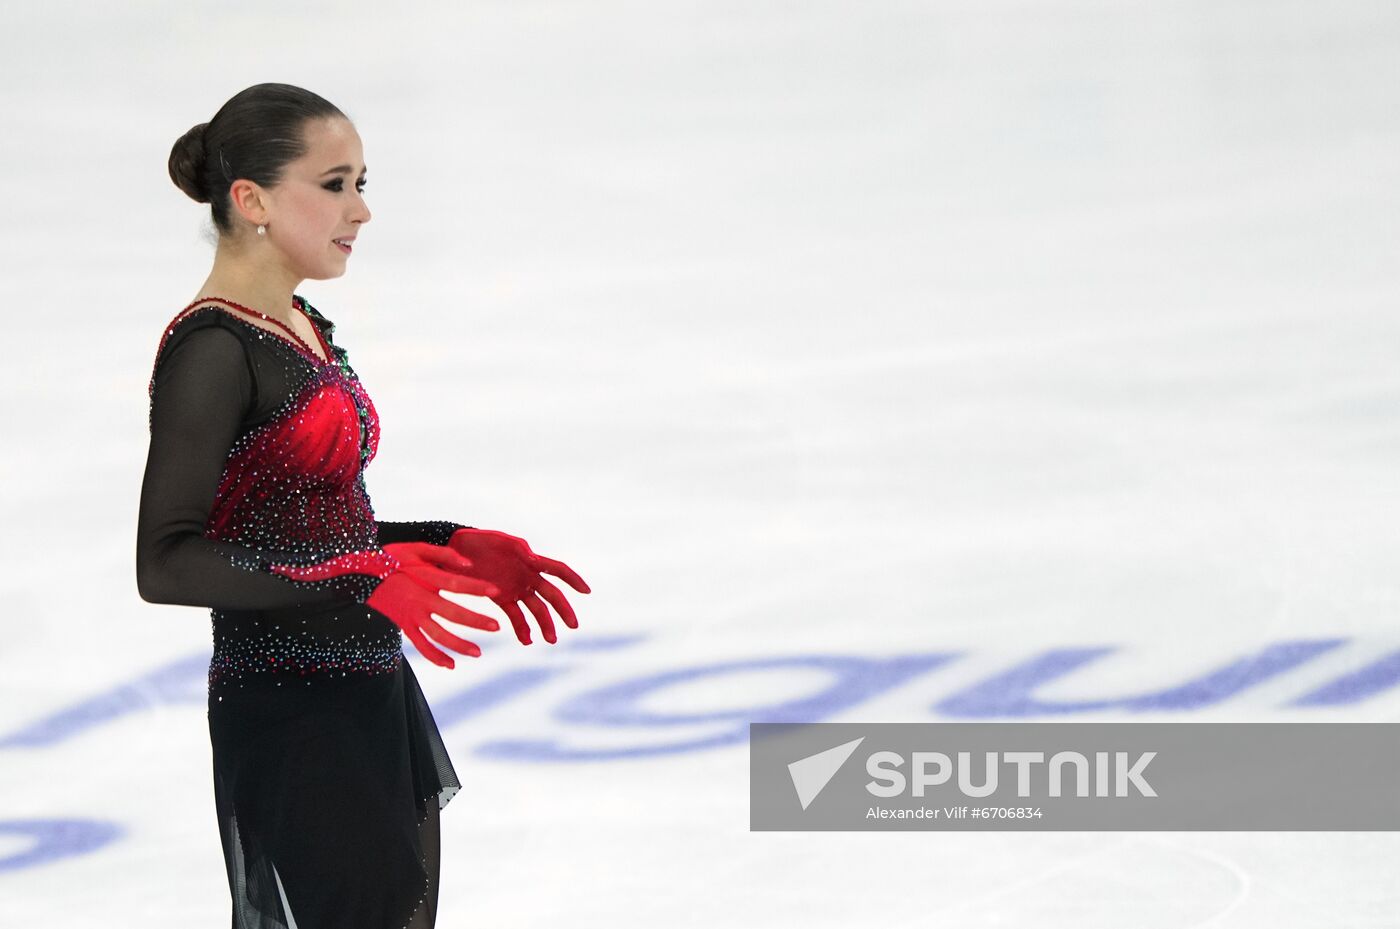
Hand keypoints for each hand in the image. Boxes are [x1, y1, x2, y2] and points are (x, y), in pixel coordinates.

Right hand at [269, 543, 503, 669]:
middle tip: (496, 626)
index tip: (495, 591)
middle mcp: (417, 601)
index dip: (475, 587)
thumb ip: (442, 554)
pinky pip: (421, 645)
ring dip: (458, 645)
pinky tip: (452, 664)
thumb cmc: (390, 558)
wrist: (359, 576)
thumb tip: (467, 563)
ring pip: (437, 636)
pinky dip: (435, 657)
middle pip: (451, 614)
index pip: (454, 584)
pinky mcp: (404, 626)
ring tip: (479, 652)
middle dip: (475, 621)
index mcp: (422, 580)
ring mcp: (410, 617)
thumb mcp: (414, 548)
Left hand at [444, 528, 590, 644]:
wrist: (454, 550)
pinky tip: (527, 641)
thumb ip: (516, 548)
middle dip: (563, 610)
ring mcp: (515, 588)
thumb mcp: (497, 539)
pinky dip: (522, 628)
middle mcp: (527, 576)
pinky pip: (516, 616)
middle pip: (551, 595)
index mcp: (530, 559)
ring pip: (536, 609)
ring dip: (544, 624)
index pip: (557, 569)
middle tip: (573, 626)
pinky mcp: (501, 598)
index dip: (573, 579)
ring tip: (550, 640)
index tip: (586, 592)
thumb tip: (533, 558)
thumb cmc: (478, 540)